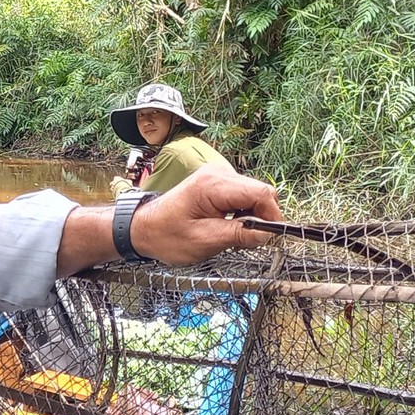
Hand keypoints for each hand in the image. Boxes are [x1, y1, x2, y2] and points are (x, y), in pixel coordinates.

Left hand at [56, 162, 281, 275]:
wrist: (143, 228)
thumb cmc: (167, 236)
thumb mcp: (205, 241)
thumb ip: (239, 235)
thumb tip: (268, 234)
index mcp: (214, 185)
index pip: (261, 193)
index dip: (271, 216)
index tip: (268, 237)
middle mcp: (218, 174)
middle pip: (260, 192)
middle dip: (261, 217)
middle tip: (246, 240)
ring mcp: (217, 176)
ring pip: (254, 195)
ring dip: (251, 216)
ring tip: (230, 233)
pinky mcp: (217, 183)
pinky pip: (242, 196)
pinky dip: (242, 212)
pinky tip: (226, 224)